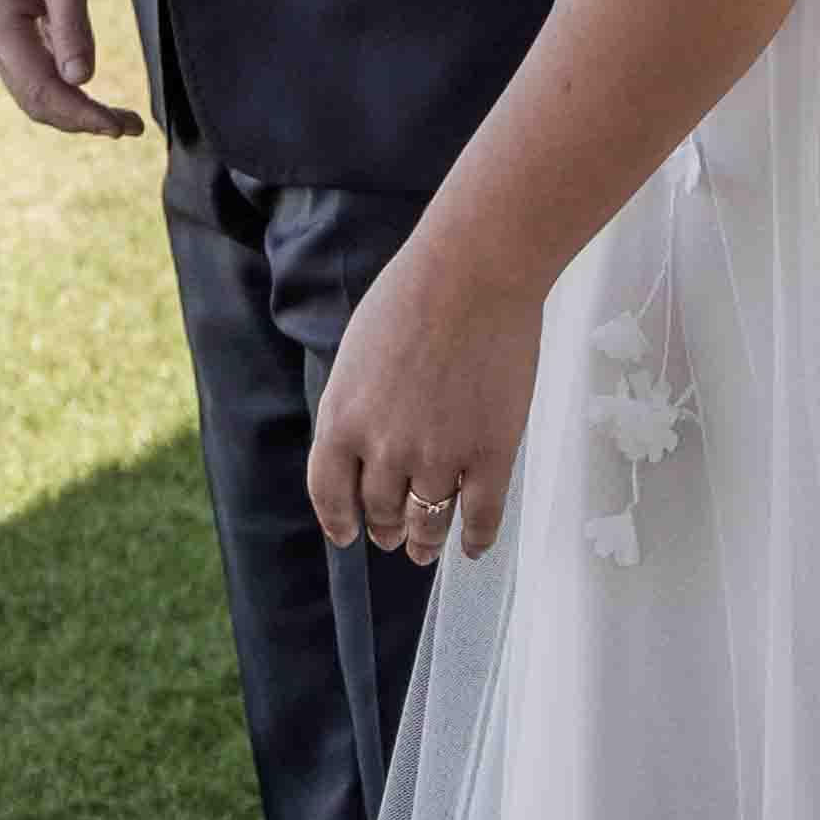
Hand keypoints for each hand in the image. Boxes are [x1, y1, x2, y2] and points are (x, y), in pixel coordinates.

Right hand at [0, 0, 140, 138]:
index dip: (81, 114)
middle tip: (129, 127)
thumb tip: (82, 80)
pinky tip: (92, 92)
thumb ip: (72, 27)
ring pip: (33, 90)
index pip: (41, 90)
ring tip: (119, 119)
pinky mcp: (8, 30)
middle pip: (35, 100)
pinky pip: (34, 71)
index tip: (120, 126)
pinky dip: (64, 88)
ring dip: (73, 108)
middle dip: (80, 119)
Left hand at [308, 233, 543, 563]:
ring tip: (426, 548)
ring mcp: (439, 455)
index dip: (339, 520)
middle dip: (386, 528)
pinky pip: (480, 516)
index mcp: (342, 420)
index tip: (347, 534)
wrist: (475, 271)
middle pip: (381, 510)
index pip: (330, 493)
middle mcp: (384, 448)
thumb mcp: (357, 353)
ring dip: (425, 541)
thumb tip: (363, 444)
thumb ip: (355, 405)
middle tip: (393, 535)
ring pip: (428, 521)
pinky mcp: (490, 453)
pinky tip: (472, 548)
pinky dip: (474, 539)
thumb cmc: (413, 295)